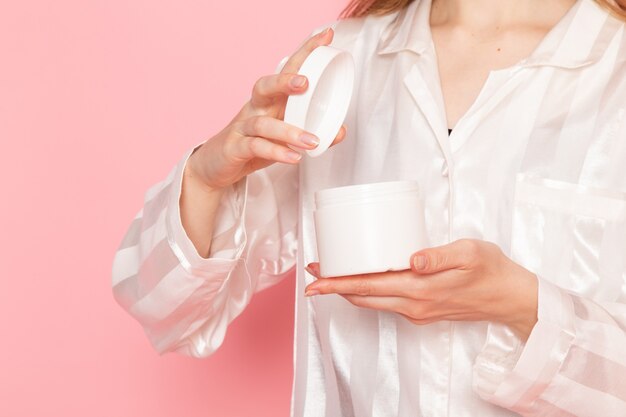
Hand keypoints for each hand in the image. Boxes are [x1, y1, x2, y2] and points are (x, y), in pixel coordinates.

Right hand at [186, 27, 346, 190]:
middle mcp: (255, 108)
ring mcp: (242, 127)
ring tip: (311, 141)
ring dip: (289, 131)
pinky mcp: (235, 147)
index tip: (325, 37)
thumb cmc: (253, 145)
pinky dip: (276, 151)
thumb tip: (340, 131)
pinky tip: (293, 157)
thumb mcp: (284, 138)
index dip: (305, 53)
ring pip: (263, 123)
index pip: (287, 70)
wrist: (217, 166)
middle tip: (305, 83)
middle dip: (284, 81)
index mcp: (269, 100)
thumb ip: (312, 133)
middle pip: (265, 86)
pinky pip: (255, 146)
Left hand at [304, 239, 538, 340]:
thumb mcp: (469, 253)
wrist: (511, 299)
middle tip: (312, 273)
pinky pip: (386, 303)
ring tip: (331, 274)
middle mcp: (414, 305)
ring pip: (373, 302)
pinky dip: (368, 292)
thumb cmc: (492, 271)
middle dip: (334, 287)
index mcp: (421, 289)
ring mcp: (417, 312)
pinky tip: (364, 278)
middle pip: (363, 298)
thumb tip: (411, 259)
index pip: (368, 287)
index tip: (314, 279)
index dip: (337, 283)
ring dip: (349, 290)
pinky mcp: (422, 311)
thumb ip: (438, 256)